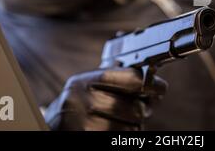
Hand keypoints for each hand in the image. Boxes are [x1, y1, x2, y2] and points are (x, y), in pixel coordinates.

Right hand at [44, 68, 166, 130]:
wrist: (53, 126)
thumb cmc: (78, 104)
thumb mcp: (88, 86)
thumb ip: (114, 77)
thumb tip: (151, 75)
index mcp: (83, 81)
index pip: (128, 78)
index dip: (150, 83)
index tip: (160, 87)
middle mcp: (81, 101)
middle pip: (134, 107)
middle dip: (143, 109)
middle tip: (142, 108)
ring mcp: (83, 124)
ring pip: (131, 127)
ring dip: (134, 125)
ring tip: (123, 121)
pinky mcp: (87, 138)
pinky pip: (123, 138)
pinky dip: (126, 135)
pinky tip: (116, 129)